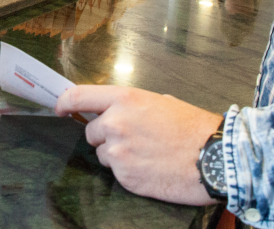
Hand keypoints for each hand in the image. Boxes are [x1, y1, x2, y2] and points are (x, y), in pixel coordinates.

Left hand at [56, 85, 220, 204]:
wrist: (213, 158)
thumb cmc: (192, 128)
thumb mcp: (160, 102)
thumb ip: (132, 106)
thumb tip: (117, 111)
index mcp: (124, 100)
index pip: (78, 97)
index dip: (65, 103)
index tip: (60, 108)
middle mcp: (115, 124)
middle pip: (91, 132)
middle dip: (106, 136)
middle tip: (132, 139)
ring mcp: (118, 152)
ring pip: (103, 154)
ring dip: (117, 155)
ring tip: (146, 154)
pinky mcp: (125, 177)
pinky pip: (116, 172)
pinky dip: (129, 172)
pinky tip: (150, 168)